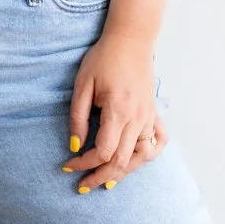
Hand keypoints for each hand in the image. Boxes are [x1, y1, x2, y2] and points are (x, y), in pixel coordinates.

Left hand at [61, 30, 166, 193]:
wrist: (131, 38)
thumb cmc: (104, 57)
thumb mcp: (83, 84)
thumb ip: (78, 117)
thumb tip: (75, 146)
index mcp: (119, 110)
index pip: (103, 152)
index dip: (83, 163)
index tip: (68, 165)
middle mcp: (138, 118)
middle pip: (121, 161)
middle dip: (100, 177)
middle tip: (82, 185)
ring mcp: (149, 116)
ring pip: (140, 157)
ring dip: (123, 173)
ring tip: (105, 181)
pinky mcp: (153, 113)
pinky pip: (156, 143)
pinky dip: (146, 157)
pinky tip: (133, 162)